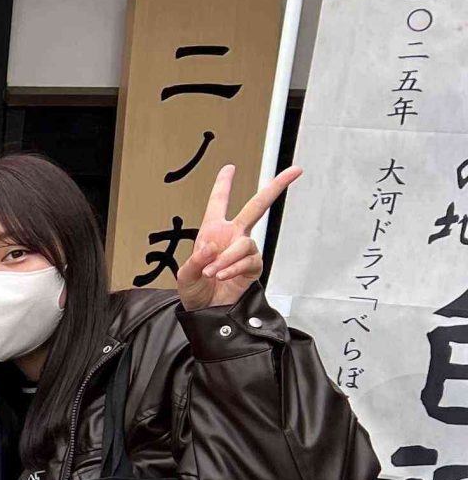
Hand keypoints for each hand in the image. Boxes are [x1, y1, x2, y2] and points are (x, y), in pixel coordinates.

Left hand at [178, 163, 296, 310]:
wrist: (207, 311)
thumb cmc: (195, 290)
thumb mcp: (185, 274)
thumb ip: (195, 260)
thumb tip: (212, 246)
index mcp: (213, 231)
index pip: (218, 202)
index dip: (223, 184)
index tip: (230, 168)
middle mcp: (232, 236)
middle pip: (257, 206)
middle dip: (275, 187)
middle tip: (295, 171)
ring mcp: (244, 250)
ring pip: (245, 244)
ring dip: (227, 259)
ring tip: (212, 273)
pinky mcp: (253, 266)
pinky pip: (249, 261)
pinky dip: (233, 269)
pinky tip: (223, 276)